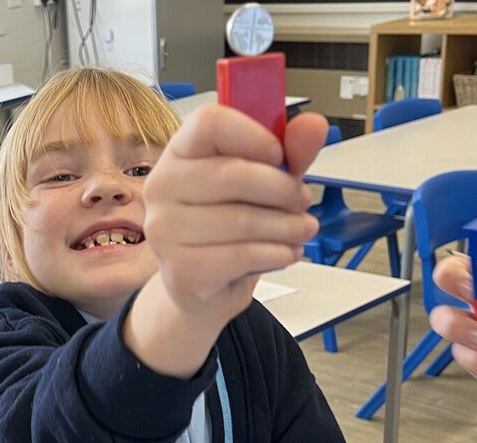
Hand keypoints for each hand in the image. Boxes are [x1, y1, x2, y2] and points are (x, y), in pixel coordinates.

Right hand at [141, 106, 327, 322]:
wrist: (202, 286)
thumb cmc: (229, 227)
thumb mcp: (264, 183)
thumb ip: (290, 153)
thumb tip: (313, 125)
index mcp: (179, 153)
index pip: (208, 123)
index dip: (252, 135)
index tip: (278, 154)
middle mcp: (162, 187)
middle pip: (233, 173)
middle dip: (282, 189)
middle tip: (301, 201)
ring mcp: (165, 231)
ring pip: (242, 219)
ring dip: (286, 226)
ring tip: (299, 229)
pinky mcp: (182, 270)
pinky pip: (243, 255)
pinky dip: (276, 253)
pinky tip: (284, 252)